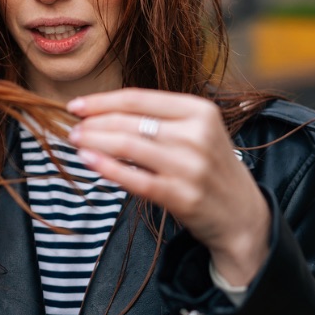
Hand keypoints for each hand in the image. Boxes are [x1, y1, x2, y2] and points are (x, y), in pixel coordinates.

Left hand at [67, 89, 270, 286]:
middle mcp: (197, 135)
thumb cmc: (210, 168)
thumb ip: (161, 118)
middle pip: (131, 122)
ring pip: (129, 147)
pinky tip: (88, 161)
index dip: (102, 101)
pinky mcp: (182, 196)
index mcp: (200, 111)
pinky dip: (107, 168)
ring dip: (95, 143)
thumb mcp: (198, 132)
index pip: (139, 98)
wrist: (242, 215)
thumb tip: (105, 111)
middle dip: (94, 124)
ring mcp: (190, 166)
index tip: (77, 105)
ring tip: (75, 142)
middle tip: (72, 127)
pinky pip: (135, 179)